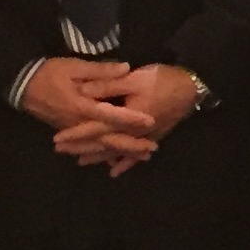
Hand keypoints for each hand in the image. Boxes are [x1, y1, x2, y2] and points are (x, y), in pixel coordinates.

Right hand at [20, 56, 155, 171]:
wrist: (23, 86)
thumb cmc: (50, 73)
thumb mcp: (74, 66)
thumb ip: (101, 71)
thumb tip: (126, 68)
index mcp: (82, 106)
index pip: (112, 115)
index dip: (131, 119)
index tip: (151, 121)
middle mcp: (79, 123)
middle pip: (108, 138)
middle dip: (131, 145)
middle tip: (152, 149)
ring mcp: (74, 130)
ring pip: (100, 146)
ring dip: (121, 151)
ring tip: (142, 156)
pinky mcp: (70, 132)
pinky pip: (90, 147)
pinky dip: (104, 154)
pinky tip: (116, 160)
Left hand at [71, 63, 203, 174]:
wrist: (191, 88)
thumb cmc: (161, 80)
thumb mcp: (132, 78)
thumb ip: (107, 84)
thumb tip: (83, 91)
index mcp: (125, 120)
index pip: (94, 128)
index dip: (75, 134)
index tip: (57, 139)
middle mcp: (132, 134)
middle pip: (102, 144)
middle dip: (81, 147)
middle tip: (61, 151)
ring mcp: (143, 139)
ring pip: (116, 151)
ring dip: (98, 157)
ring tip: (81, 161)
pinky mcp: (152, 138)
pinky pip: (135, 155)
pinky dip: (125, 163)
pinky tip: (115, 171)